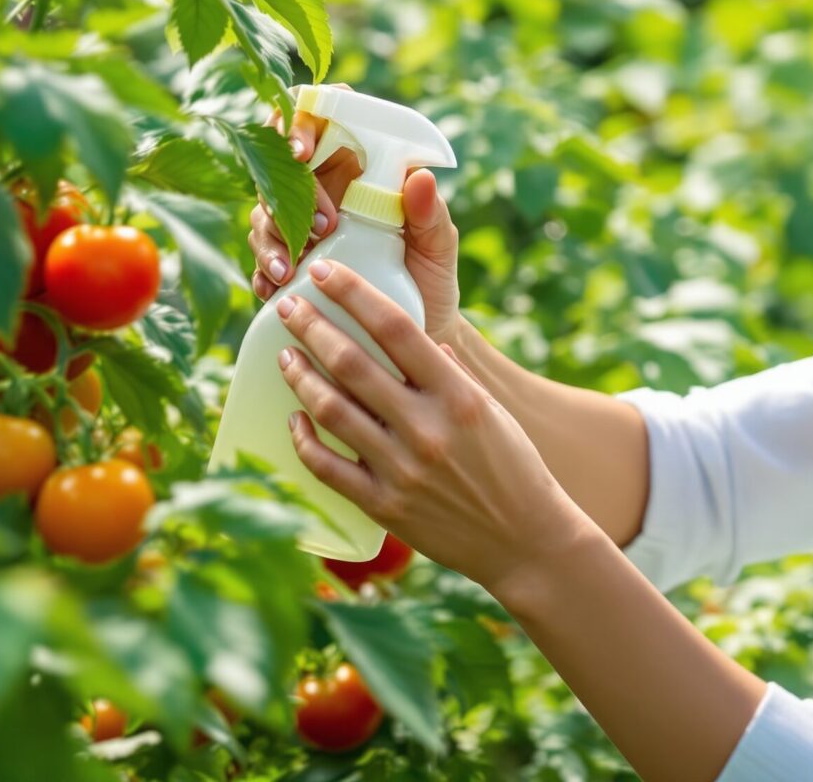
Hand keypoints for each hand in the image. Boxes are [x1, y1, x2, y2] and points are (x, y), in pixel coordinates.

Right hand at [247, 84, 463, 342]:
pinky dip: (263, 271)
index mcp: (359, 167)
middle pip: (280, 166)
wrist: (416, 338)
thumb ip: (430, 213)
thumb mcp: (438, 246)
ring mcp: (301, 225)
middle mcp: (324, 189)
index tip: (302, 152)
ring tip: (290, 270)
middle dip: (287, 192)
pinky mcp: (289, 262)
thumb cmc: (431, 279)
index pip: (320, 120)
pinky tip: (273, 289)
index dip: (301, 122)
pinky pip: (261, 258)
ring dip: (273, 237)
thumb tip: (420, 176)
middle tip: (320, 228)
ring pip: (265, 212)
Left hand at [272, 258, 591, 593]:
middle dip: (313, 327)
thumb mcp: (492, 412)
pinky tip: (294, 417)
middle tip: (288, 307)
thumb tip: (421, 342)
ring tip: (285, 356)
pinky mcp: (384, 507)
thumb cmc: (514, 468)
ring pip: (332, 410)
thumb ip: (451, 376)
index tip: (324, 271)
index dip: (353, 293)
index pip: (395, 327)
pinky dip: (304, 439)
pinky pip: (327, 467)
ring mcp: (402, 469)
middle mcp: (427, 428)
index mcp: (458, 395)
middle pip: (353, 363)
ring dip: (301, 377)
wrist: (527, 542)